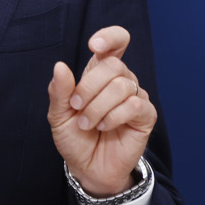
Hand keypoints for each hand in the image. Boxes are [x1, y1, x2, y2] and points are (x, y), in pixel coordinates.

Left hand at [47, 26, 155, 196]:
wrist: (87, 168)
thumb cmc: (75, 138)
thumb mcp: (59, 115)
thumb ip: (60, 91)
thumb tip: (60, 66)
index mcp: (100, 73)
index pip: (117, 42)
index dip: (110, 37)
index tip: (94, 46)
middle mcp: (121, 81)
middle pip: (113, 65)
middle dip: (89, 87)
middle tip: (77, 107)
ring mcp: (135, 97)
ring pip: (122, 86)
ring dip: (98, 107)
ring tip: (88, 124)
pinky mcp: (146, 116)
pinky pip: (134, 105)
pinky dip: (113, 116)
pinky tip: (104, 127)